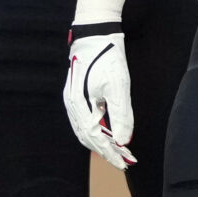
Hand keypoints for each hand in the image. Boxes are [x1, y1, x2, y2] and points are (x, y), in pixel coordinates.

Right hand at [64, 27, 134, 167]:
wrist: (96, 34)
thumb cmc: (108, 58)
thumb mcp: (119, 86)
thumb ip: (121, 115)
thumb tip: (123, 140)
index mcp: (79, 104)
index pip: (95, 137)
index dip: (110, 152)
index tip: (125, 163)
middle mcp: (72, 104)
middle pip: (88, 137)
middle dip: (106, 151)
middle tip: (125, 161)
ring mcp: (72, 100)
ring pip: (85, 130)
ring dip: (102, 142)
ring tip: (119, 151)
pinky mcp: (77, 95)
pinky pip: (85, 120)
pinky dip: (98, 130)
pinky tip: (110, 134)